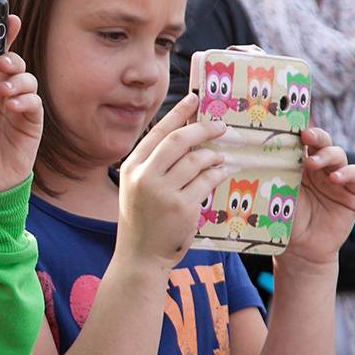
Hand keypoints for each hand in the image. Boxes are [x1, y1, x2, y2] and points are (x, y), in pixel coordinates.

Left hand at [0, 15, 42, 194]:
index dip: (0, 39)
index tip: (8, 20)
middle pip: (12, 63)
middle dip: (10, 56)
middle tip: (2, 62)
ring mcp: (17, 106)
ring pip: (26, 79)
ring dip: (16, 79)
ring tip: (4, 90)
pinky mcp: (31, 122)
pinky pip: (34, 102)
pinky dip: (25, 99)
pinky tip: (12, 105)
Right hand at [115, 93, 228, 270]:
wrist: (140, 256)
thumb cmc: (142, 219)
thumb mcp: (138, 187)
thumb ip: (154, 163)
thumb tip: (185, 136)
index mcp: (132, 167)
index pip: (158, 132)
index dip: (179, 113)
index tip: (195, 99)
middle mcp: (145, 176)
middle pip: (179, 141)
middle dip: (203, 129)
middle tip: (220, 126)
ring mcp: (163, 192)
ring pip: (196, 161)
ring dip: (213, 155)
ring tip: (220, 156)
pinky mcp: (182, 208)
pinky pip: (207, 181)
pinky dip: (217, 173)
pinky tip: (222, 172)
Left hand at [281, 127, 354, 264]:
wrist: (300, 250)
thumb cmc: (282, 220)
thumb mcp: (274, 193)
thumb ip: (271, 174)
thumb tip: (249, 154)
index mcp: (296, 163)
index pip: (300, 139)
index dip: (297, 129)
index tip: (289, 125)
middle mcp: (317, 167)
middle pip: (321, 141)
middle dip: (315, 135)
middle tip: (305, 136)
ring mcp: (335, 178)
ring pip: (337, 154)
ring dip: (327, 155)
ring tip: (313, 164)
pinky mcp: (351, 192)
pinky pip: (354, 174)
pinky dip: (346, 172)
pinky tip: (335, 178)